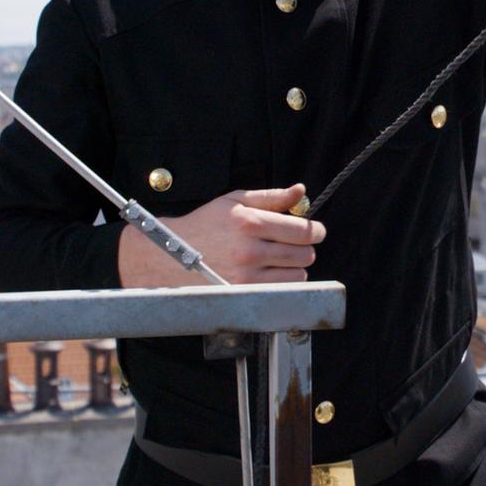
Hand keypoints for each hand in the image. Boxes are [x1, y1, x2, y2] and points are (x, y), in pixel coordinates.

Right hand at [118, 184, 325, 286]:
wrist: (169, 253)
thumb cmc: (206, 224)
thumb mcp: (235, 201)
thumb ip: (272, 197)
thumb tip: (301, 191)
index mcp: (249, 222)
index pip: (303, 231)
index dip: (315, 231)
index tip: (315, 231)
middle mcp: (249, 250)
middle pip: (305, 254)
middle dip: (305, 248)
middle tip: (294, 244)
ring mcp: (246, 276)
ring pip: (298, 275)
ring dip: (294, 267)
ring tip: (277, 258)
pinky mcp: (242, 294)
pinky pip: (281, 290)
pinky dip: (282, 282)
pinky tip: (269, 272)